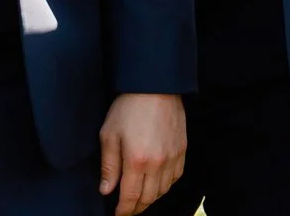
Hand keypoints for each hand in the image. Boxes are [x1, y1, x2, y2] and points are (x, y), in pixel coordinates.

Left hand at [98, 93, 186, 214]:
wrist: (156, 87)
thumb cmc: (128, 109)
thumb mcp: (109, 136)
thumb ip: (108, 167)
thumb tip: (106, 190)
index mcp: (137, 160)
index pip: (131, 197)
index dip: (123, 210)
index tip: (117, 214)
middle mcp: (158, 162)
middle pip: (149, 197)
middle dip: (136, 208)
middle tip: (127, 209)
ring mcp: (173, 156)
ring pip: (164, 189)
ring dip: (151, 198)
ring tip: (140, 197)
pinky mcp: (182, 148)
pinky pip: (176, 176)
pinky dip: (166, 184)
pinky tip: (157, 182)